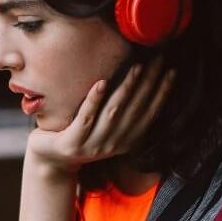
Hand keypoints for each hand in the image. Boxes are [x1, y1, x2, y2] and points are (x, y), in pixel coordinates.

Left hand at [27, 55, 174, 173]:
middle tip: (157, 59)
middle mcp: (112, 145)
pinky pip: (85, 118)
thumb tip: (141, 80)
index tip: (171, 71)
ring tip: (136, 67)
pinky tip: (102, 82)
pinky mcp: (71, 143)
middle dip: (148, 84)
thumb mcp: (105, 128)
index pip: (149, 114)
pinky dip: (94, 100)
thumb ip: (122, 113)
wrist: (51, 161)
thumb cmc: (79, 136)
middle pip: (135, 110)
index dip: (161, 93)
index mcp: (125, 141)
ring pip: (113, 113)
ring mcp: (92, 146)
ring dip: (126, 89)